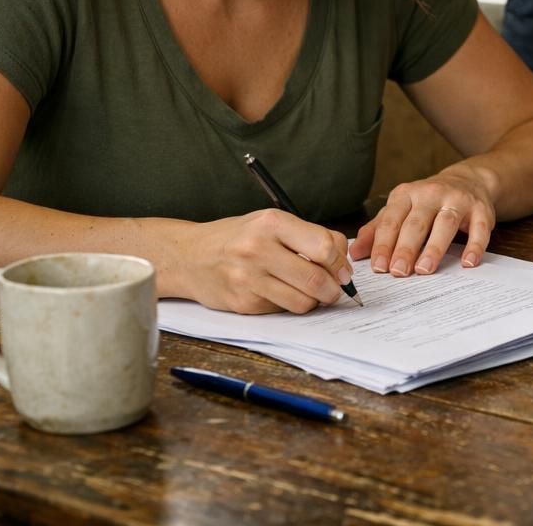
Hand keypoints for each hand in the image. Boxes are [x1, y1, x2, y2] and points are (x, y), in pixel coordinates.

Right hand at [184, 209, 353, 313]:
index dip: (340, 263)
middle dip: (334, 289)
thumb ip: (308, 236)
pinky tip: (280, 293)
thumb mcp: (271, 223)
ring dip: (314, 302)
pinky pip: (281, 310)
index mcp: (272, 223)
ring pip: (302, 301)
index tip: (343, 271)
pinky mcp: (241, 302)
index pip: (324, 246)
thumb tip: (343, 262)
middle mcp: (258, 248)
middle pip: (316, 279)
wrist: (189, 256)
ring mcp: (247, 278)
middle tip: (335, 290)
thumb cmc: (238, 237)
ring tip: (310, 293)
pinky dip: (288, 305)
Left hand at [350, 163, 497, 276]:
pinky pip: (479, 228)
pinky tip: (467, 263)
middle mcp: (431, 193)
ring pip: (444, 224)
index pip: (392, 220)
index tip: (378, 267)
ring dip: (434, 248)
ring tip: (425, 270)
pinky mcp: (480, 209)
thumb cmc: (428, 202)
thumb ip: (378, 230)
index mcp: (407, 195)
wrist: (468, 180)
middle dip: (405, 248)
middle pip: (416, 223)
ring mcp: (458, 200)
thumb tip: (354, 253)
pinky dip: (474, 246)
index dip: (383, 244)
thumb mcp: (400, 209)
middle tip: (398, 272)